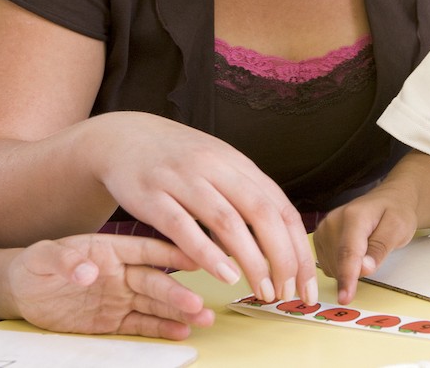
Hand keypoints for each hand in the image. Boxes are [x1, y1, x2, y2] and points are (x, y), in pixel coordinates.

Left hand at [9, 233, 214, 339]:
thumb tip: (89, 272)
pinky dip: (162, 329)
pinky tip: (181, 333)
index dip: (171, 253)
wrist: (19, 291)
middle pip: (155, 282)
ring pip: (155, 305)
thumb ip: (65, 260)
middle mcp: (122, 272)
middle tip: (197, 303)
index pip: (146, 249)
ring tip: (203, 320)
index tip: (196, 259)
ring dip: (179, 312)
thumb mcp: (42, 256)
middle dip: (177, 294)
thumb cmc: (33, 265)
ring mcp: (120, 297)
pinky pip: (141, 324)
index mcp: (110, 249)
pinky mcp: (114, 320)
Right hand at [88, 112, 317, 305]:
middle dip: (282, 257)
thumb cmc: (179, 160)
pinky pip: (183, 228)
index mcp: (238, 164)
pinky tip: (225, 276)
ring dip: (250, 259)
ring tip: (262, 290)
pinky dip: (207, 253)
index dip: (298, 247)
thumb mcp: (220, 167)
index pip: (280, 207)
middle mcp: (216, 168)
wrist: (124, 137)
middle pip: (261, 213)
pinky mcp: (152, 195)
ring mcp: (183, 179)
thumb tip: (280, 240)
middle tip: (287, 292)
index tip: (305, 282)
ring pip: (227, 221)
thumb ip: (248, 196)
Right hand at [314, 188, 418, 304]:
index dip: (347, 277)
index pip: (348, 252)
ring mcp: (323, 229)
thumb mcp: (398, 229)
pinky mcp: (319, 238)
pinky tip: (354, 254)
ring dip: (348, 270)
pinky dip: (341, 267)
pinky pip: (328, 265)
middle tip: (376, 253)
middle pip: (338, 262)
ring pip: (331, 266)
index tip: (345, 298)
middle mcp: (333, 220)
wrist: (387, 200)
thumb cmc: (395, 213)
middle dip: (355, 272)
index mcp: (354, 216)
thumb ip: (380, 248)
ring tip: (366, 249)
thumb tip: (364, 269)